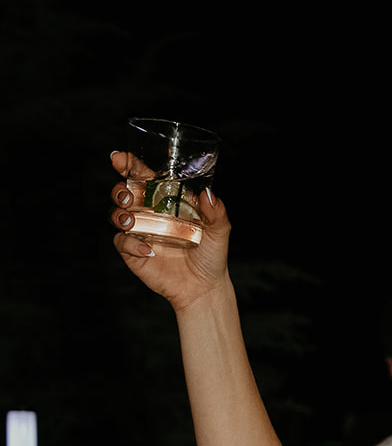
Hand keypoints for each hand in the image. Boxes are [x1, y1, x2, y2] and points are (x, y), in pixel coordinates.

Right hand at [110, 151, 230, 310]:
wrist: (203, 287)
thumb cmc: (211, 256)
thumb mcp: (220, 231)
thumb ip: (216, 212)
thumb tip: (208, 194)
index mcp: (165, 201)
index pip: (142, 177)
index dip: (128, 164)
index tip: (120, 158)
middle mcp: (149, 213)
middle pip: (123, 192)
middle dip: (119, 190)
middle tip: (128, 197)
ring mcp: (140, 232)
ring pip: (116, 215)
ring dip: (120, 215)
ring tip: (132, 222)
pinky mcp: (134, 253)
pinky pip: (121, 242)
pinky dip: (130, 244)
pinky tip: (147, 251)